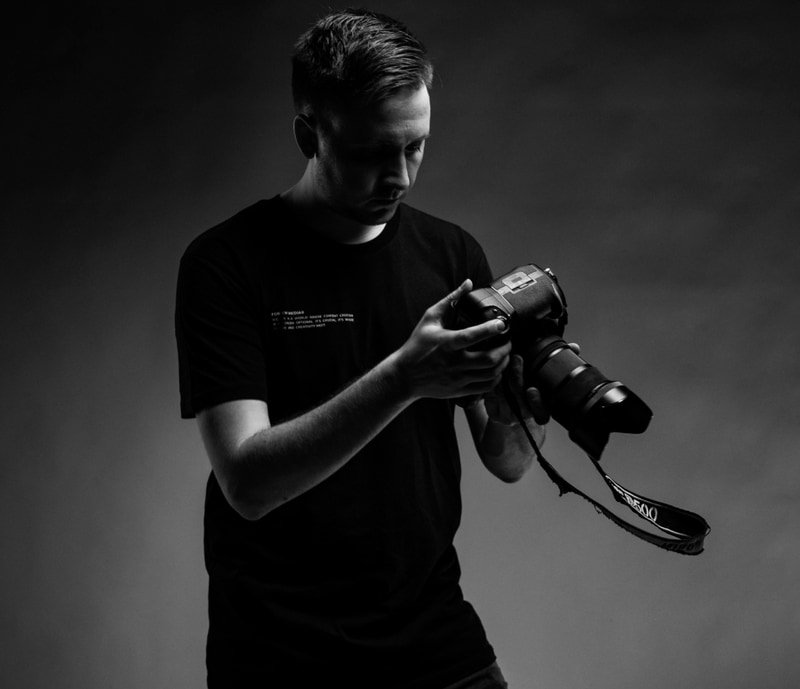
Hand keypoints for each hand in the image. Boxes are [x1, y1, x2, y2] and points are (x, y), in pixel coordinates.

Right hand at [394, 280, 511, 400]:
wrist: (404, 376)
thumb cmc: (417, 345)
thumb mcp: (430, 319)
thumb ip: (451, 300)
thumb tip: (468, 283)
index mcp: (445, 343)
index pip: (471, 336)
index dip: (489, 329)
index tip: (502, 324)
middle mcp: (453, 362)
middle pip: (488, 359)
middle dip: (505, 349)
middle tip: (508, 341)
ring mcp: (457, 378)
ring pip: (490, 374)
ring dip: (503, 363)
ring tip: (505, 354)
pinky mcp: (459, 390)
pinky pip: (485, 387)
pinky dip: (496, 378)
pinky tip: (497, 369)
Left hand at [483, 342, 581, 427]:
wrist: (513, 413)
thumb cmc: (531, 394)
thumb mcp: (547, 382)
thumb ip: (560, 364)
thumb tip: (574, 348)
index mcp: (541, 411)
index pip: (541, 414)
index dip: (536, 403)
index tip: (532, 389)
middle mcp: (525, 415)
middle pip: (519, 396)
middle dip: (517, 376)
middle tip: (517, 358)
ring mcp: (509, 416)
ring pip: (504, 394)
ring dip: (503, 375)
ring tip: (504, 359)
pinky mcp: (494, 413)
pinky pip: (491, 395)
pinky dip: (493, 381)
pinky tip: (494, 369)